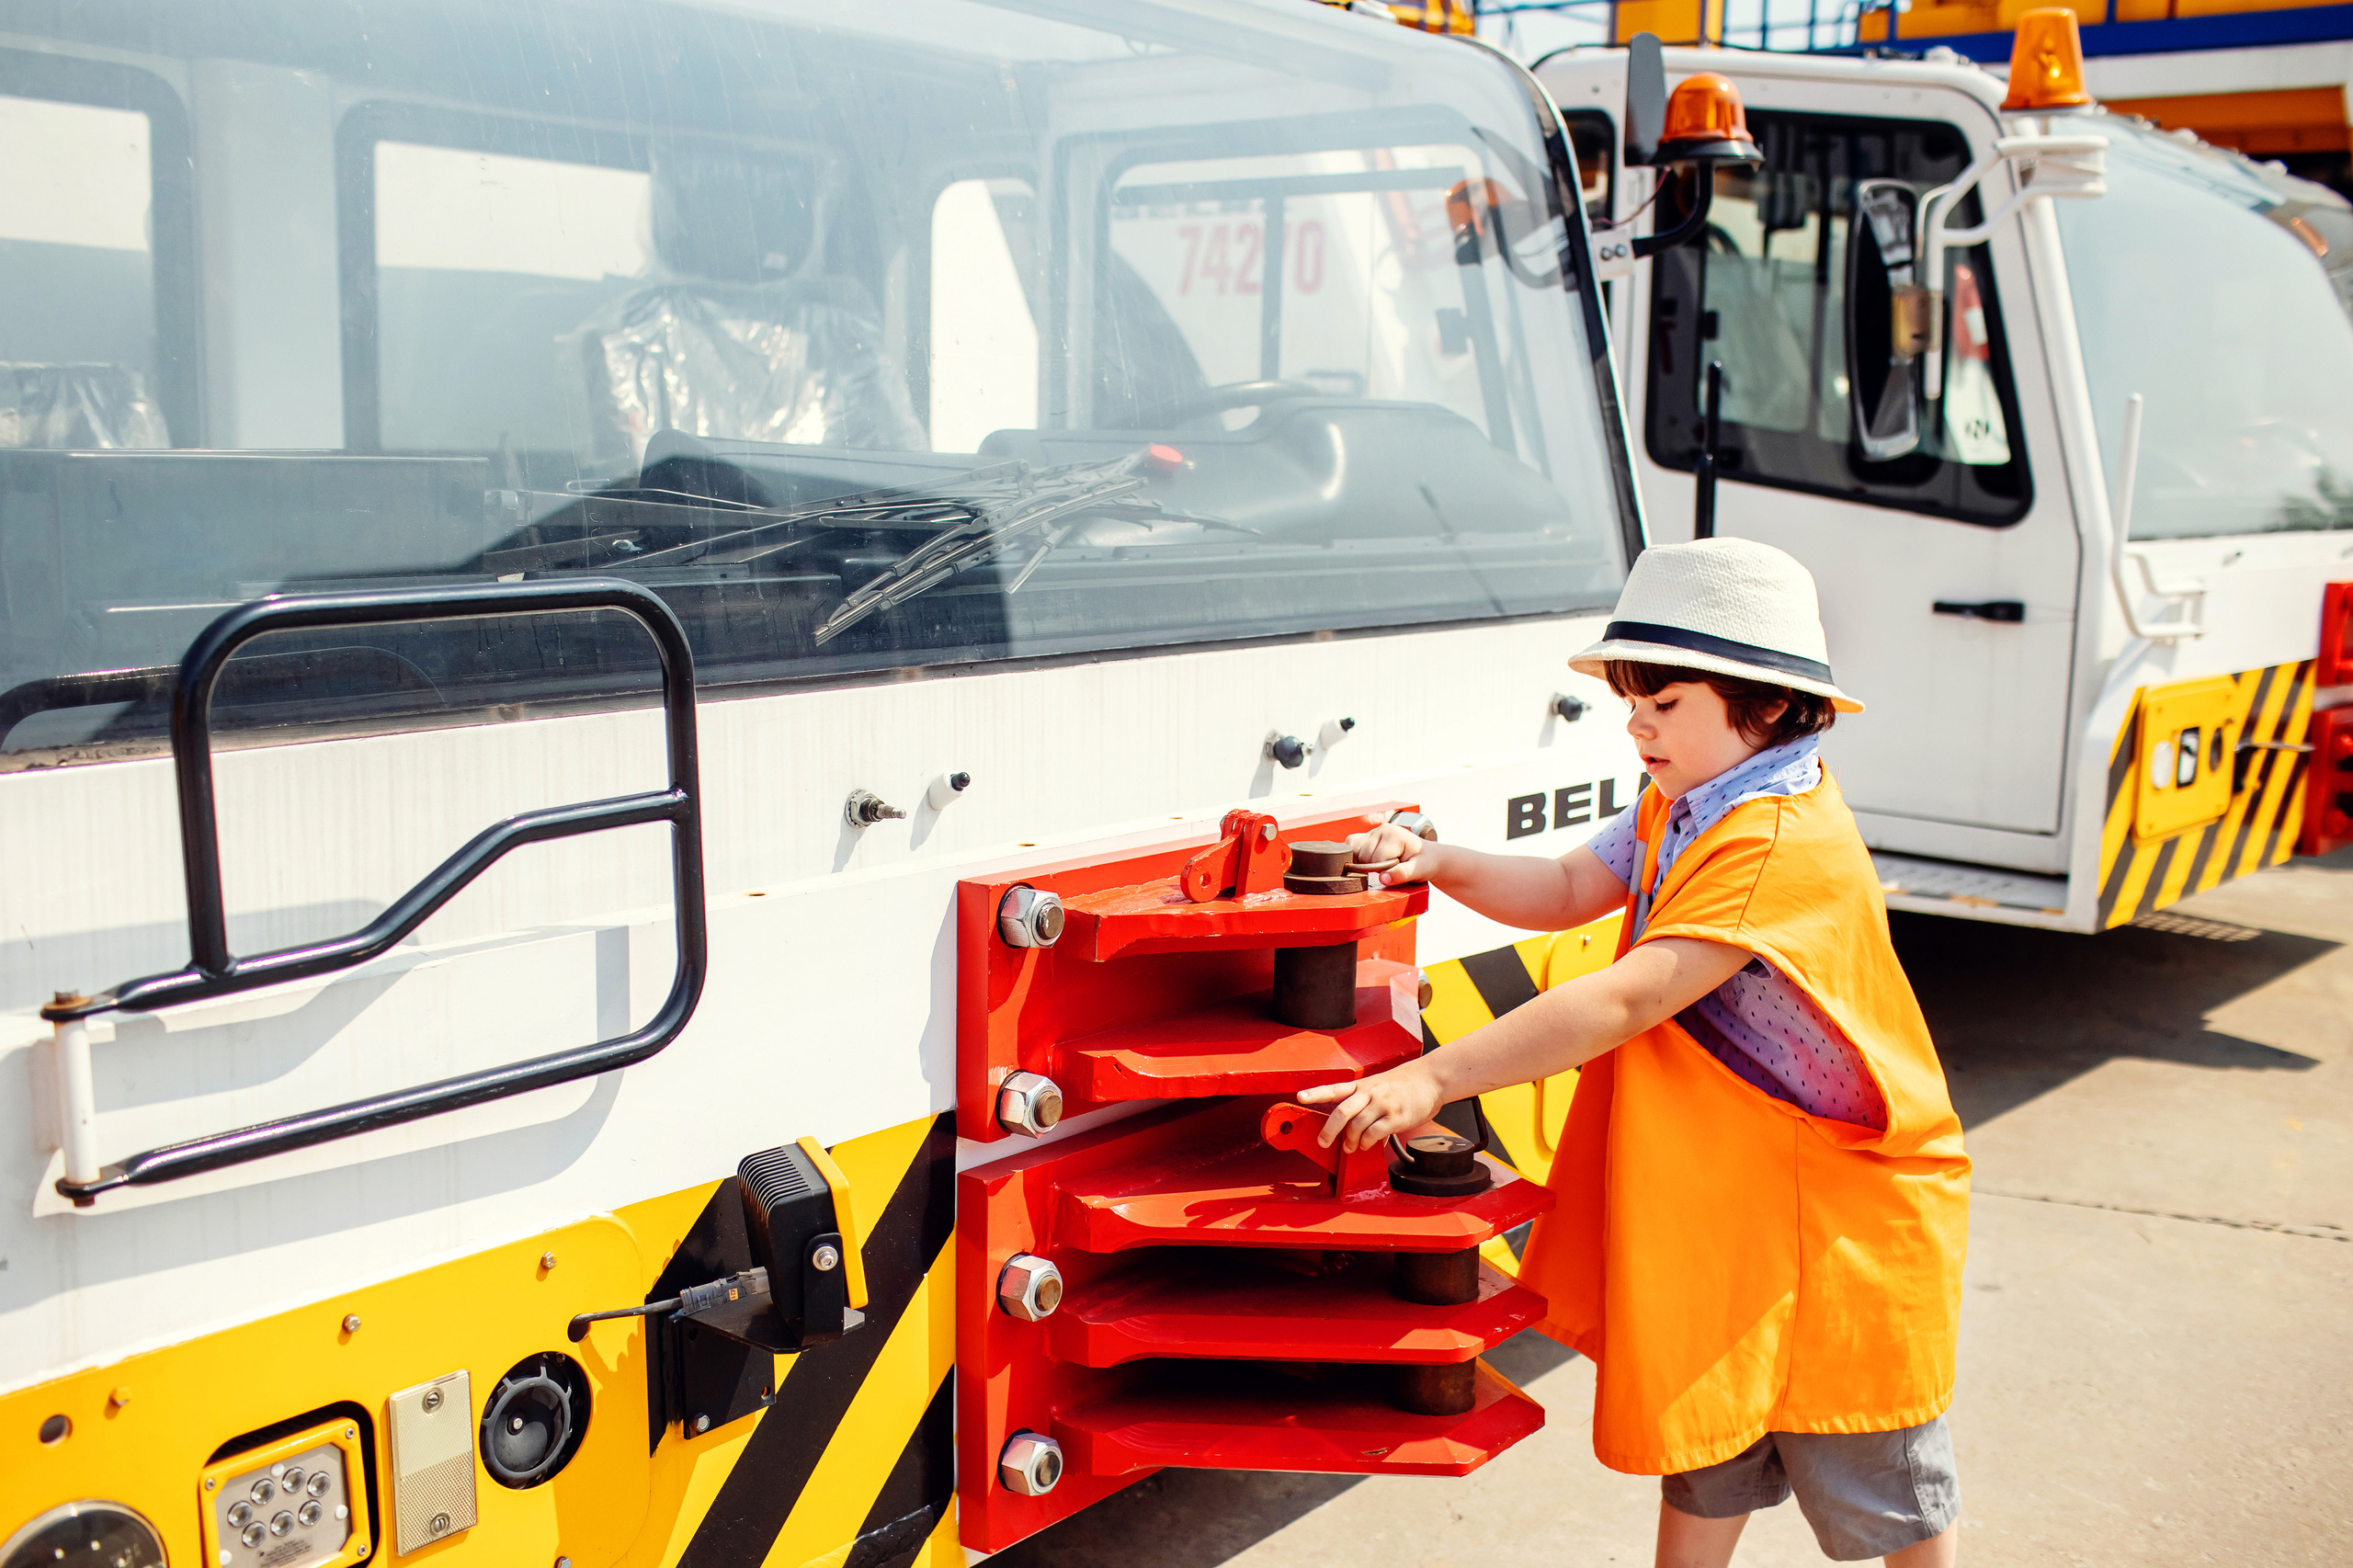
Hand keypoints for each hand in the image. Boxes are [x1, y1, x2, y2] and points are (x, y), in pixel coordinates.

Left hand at [1296, 1059, 1445, 1152]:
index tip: (1299, 1097)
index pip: (1334, 1089)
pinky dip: (1367, 1143)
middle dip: (1329, 1130)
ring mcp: (1382, 1104)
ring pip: (1357, 1126)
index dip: (1315, 1093)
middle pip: (1341, 1111)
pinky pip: (1374, 1133)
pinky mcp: (1396, 1116)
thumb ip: (1367, 1110)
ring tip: (1351, 1146)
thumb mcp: (1381, 1089)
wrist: (1431, 1079)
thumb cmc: (1404, 1084)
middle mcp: (1369, 1093)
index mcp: (1362, 1085)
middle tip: (1323, 1142)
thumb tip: (1362, 1136)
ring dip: (1351, 1140)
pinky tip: (1367, 1145)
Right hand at [1346, 824, 1439, 887]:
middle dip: (1374, 867)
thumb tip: (1383, 878)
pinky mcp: (1367, 837)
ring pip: (1353, 851)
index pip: (1376, 859)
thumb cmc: (1425, 862)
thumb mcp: (1419, 870)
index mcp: (1393, 833)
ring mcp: (1373, 832)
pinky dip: (1355, 856)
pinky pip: (1351, 846)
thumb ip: (1402, 874)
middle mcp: (1381, 829)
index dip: (1385, 870)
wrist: (1428, 856)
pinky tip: (1368, 861)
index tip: (1398, 868)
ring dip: (1364, 862)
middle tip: (1391, 866)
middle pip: (1362, 856)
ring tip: (1382, 863)